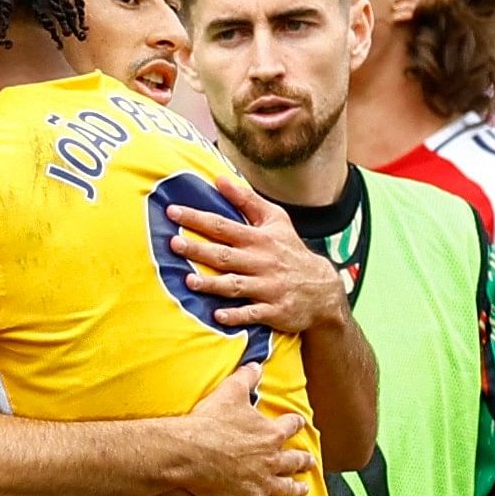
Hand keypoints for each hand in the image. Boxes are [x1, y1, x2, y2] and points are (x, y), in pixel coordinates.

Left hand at [164, 176, 347, 333]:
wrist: (322, 289)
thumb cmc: (289, 250)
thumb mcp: (275, 221)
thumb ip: (246, 200)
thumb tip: (219, 179)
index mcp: (259, 239)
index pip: (223, 226)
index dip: (197, 218)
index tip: (172, 211)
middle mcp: (261, 262)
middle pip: (225, 255)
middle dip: (199, 249)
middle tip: (173, 244)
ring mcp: (268, 287)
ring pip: (236, 285)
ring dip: (213, 284)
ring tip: (189, 281)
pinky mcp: (274, 310)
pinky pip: (253, 314)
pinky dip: (237, 316)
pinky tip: (218, 316)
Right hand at [173, 363, 313, 495]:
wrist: (190, 452)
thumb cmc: (209, 423)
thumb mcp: (229, 392)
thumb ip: (246, 377)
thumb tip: (256, 364)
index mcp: (270, 433)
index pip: (291, 426)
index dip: (295, 424)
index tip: (299, 423)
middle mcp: (272, 459)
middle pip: (295, 460)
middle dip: (303, 461)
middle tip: (309, 462)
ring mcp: (263, 482)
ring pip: (287, 487)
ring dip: (297, 488)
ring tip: (302, 489)